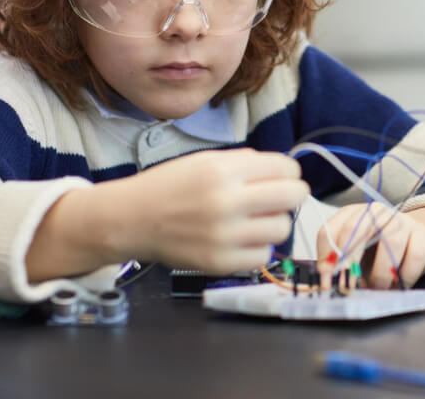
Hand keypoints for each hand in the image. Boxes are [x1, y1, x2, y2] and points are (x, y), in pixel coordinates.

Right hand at [117, 148, 307, 273]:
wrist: (131, 220)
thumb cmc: (170, 187)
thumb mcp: (205, 160)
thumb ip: (246, 162)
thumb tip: (284, 170)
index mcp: (223, 171)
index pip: (285, 168)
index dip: (289, 172)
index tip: (282, 177)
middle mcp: (225, 202)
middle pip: (293, 196)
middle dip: (292, 194)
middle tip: (279, 198)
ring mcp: (223, 236)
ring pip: (282, 228)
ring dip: (274, 223)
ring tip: (255, 220)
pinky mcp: (218, 263)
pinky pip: (263, 256)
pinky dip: (258, 248)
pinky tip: (242, 240)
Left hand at [316, 204, 424, 288]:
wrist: (416, 239)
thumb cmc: (381, 249)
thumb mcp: (356, 253)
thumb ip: (340, 263)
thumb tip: (327, 282)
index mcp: (353, 213)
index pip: (331, 230)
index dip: (327, 258)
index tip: (326, 280)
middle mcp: (376, 211)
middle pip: (355, 229)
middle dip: (348, 262)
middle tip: (347, 286)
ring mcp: (401, 220)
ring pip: (390, 243)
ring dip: (381, 274)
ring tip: (378, 288)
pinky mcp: (422, 234)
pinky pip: (414, 256)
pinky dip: (405, 276)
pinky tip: (399, 285)